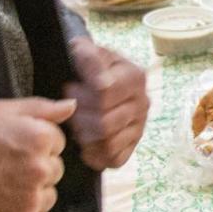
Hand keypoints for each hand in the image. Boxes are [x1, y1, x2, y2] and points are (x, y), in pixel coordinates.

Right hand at [0, 97, 77, 211]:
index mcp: (40, 138)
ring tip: (2, 188)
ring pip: (48, 197)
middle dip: (36, 168)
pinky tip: (5, 207)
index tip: (11, 147)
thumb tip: (71, 106)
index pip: (56, 142)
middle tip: (5, 168)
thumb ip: (40, 108)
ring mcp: (32, 200)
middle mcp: (41, 169)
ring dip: (32, 194)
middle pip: (55, 170)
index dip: (34, 143)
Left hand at [67, 37, 148, 170]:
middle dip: (79, 118)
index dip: (80, 95)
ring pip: (108, 143)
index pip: (105, 95)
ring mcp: (140, 127)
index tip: (69, 88)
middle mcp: (143, 103)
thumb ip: (88, 56)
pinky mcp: (133, 147)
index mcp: (136, 77)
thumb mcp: (86, 52)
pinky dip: (94, 154)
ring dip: (84, 136)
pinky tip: (85, 140)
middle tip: (68, 110)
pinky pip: (113, 159)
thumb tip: (96, 74)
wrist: (98, 82)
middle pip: (105, 123)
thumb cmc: (89, 67)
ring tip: (76, 124)